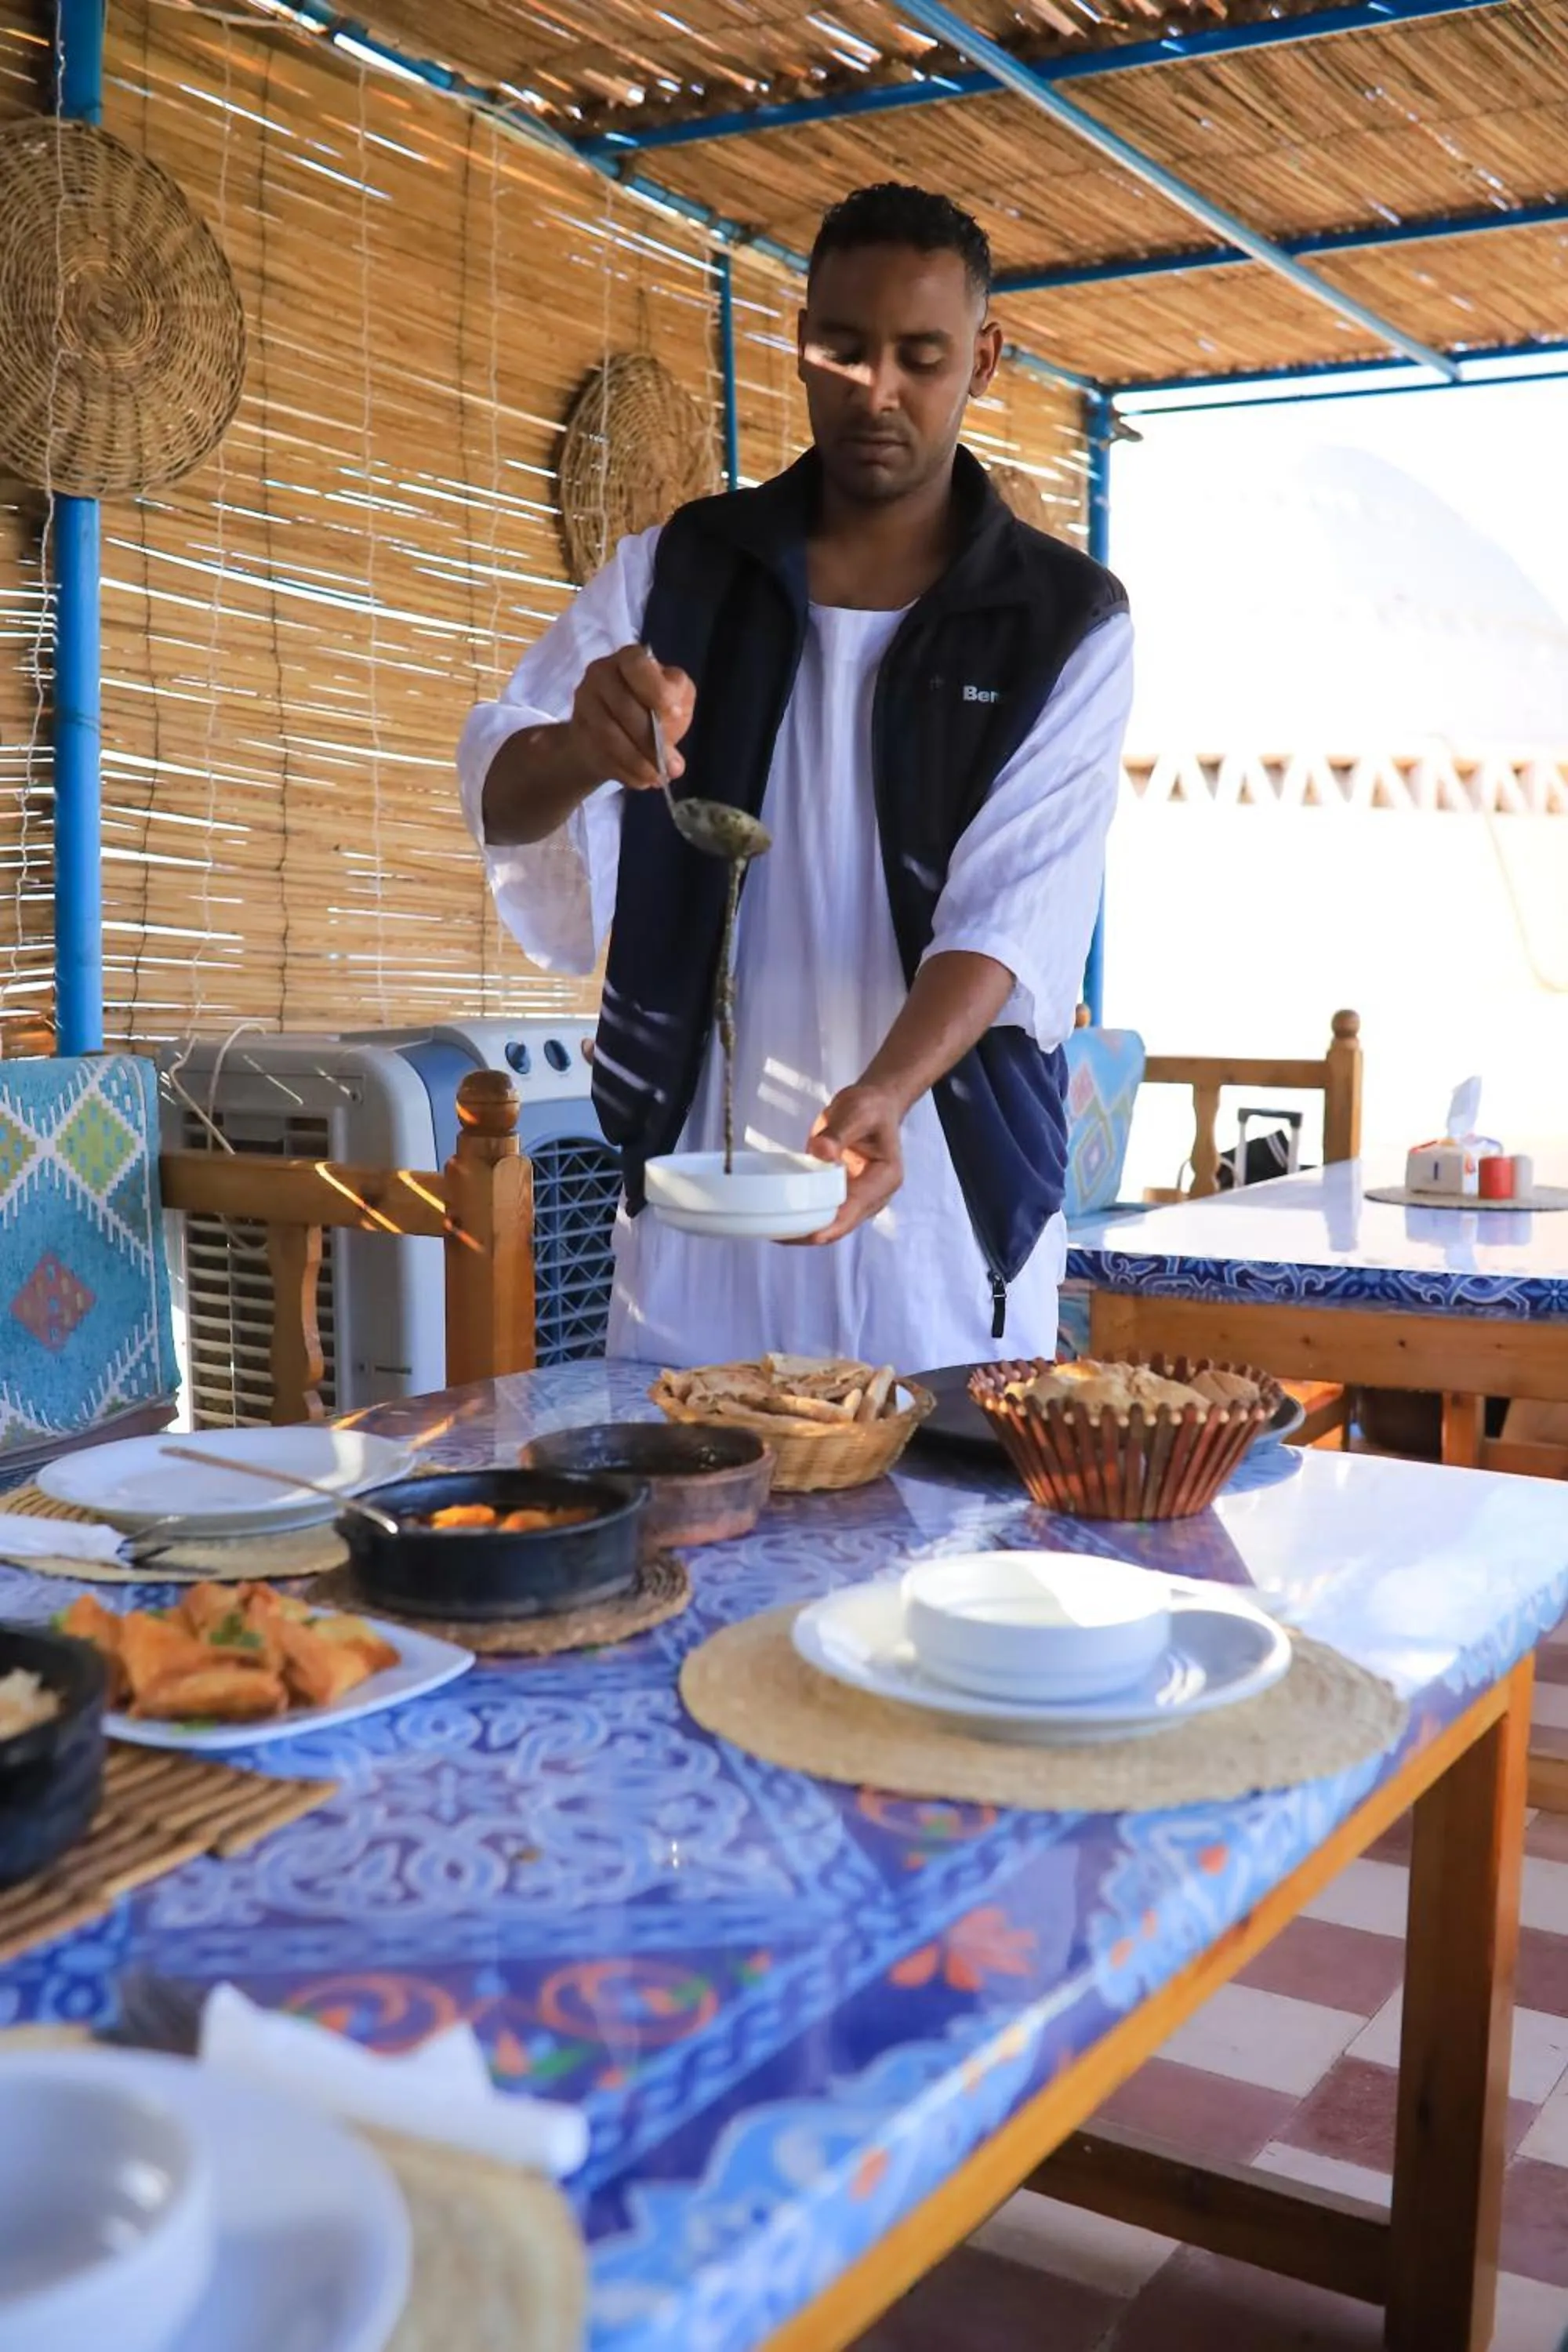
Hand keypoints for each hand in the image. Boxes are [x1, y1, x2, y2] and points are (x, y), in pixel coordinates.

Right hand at [568, 645, 694, 791]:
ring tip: (657, 778)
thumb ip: (678, 704)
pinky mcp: (577, 730)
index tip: (674, 713)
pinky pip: (599, 753)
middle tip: (672, 766)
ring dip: (636, 761)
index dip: (656, 690)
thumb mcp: (677, 700)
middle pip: (623, 706)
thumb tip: (673, 729)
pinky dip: (624, 771)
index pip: (637, 664)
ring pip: (608, 734)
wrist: (622, 730)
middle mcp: (601, 673)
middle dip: (650, 740)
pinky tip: (640, 780)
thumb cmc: (654, 708)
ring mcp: (585, 700)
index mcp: (630, 658)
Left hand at [787, 1083, 905, 1244]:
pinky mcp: (843, 1196)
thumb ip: (839, 1133)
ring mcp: (859, 1200)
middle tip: (775, 1233)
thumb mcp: (857, 1113)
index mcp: (884, 1179)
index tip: (806, 1234)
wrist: (874, 1107)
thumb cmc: (869, 1107)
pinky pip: (823, 1213)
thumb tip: (821, 1151)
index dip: (830, 1225)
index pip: (855, 1209)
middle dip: (810, 1233)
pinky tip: (778, 1219)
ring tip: (771, 1230)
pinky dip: (803, 1218)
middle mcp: (874, 1197)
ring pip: (830, 1225)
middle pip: (841, 1225)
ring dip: (804, 1230)